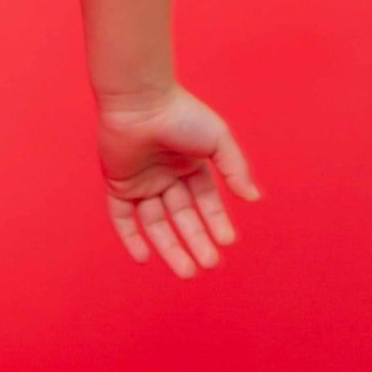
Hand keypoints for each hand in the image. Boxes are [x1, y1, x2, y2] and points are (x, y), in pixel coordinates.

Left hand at [96, 83, 261, 278]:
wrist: (139, 99)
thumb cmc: (180, 113)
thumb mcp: (217, 139)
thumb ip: (235, 169)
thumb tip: (253, 198)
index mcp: (189, 163)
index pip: (205, 201)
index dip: (216, 221)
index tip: (227, 241)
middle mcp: (165, 174)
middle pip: (182, 216)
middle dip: (196, 240)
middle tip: (209, 263)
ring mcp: (141, 180)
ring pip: (155, 222)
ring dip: (170, 247)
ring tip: (188, 271)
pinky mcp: (117, 183)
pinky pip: (122, 216)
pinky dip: (130, 237)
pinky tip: (144, 258)